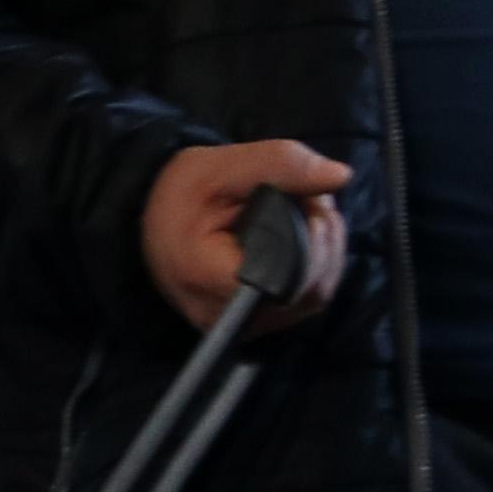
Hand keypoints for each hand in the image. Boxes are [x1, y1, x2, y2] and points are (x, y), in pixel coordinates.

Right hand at [140, 139, 353, 329]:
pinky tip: (304, 238)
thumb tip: (340, 175)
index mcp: (209, 278)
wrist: (152, 222)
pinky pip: (305, 302)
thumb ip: (280, 165)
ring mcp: (242, 326)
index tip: (311, 203)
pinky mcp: (254, 324)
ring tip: (307, 215)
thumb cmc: (180, 195)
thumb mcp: (222, 166)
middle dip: (326, 238)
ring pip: (314, 297)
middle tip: (310, 199)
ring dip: (326, 251)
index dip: (315, 240)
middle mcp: (226, 316)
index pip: (290, 276)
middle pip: (309, 288)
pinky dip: (317, 266)